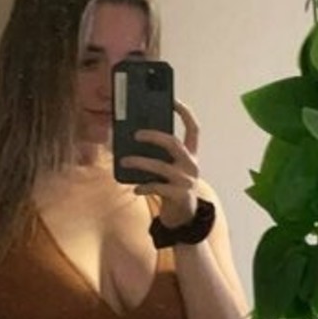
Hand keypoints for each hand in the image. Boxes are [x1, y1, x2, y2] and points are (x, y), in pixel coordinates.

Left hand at [121, 100, 200, 227]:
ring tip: (124, 161)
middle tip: (136, 134)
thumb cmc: (172, 188)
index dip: (185, 113)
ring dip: (140, 162)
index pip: (193, 129)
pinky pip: (157, 187)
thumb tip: (134, 139)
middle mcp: (191, 166)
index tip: (173, 100)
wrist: (183, 218)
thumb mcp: (170, 169)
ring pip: (160, 166)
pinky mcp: (178, 195)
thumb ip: (160, 156)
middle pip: (174, 144)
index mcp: (191, 155)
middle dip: (154, 136)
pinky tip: (135, 188)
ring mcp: (186, 181)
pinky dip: (143, 187)